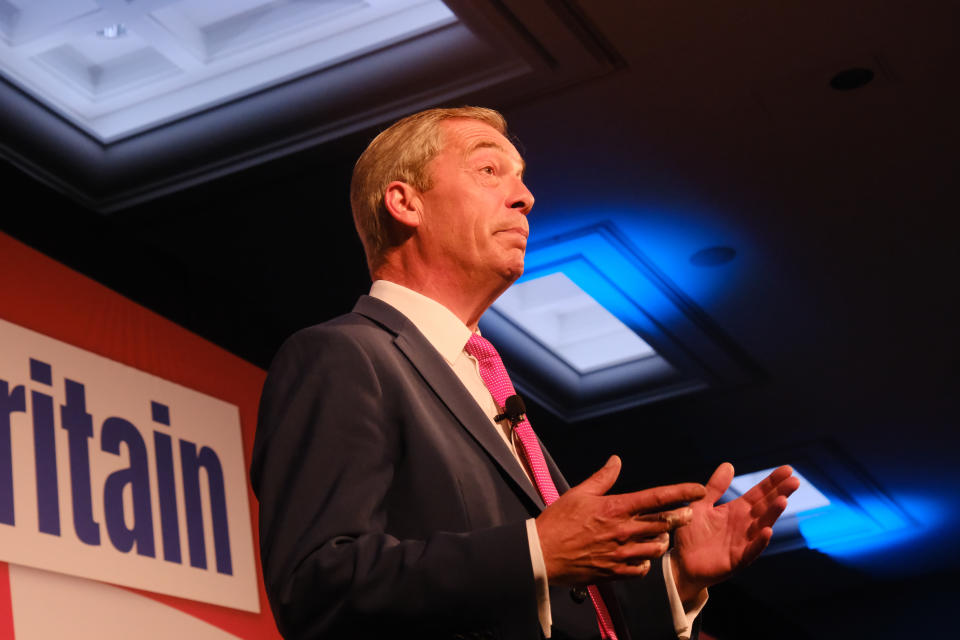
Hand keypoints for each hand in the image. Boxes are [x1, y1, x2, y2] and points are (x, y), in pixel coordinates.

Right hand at [536, 455, 705, 584]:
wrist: (541, 554)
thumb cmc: (557, 521)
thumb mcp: (578, 493)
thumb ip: (602, 478)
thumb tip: (616, 461)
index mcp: (615, 507)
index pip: (656, 497)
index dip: (680, 492)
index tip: (697, 489)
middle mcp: (622, 530)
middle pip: (663, 524)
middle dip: (680, 518)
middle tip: (688, 514)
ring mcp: (620, 553)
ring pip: (656, 548)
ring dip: (662, 541)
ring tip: (662, 536)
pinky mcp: (614, 572)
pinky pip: (641, 570)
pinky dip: (646, 563)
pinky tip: (642, 557)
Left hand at [672, 463, 799, 604]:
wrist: (681, 562)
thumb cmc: (691, 533)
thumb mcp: (701, 505)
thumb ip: (715, 487)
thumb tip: (729, 465)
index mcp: (736, 510)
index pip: (759, 493)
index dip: (772, 482)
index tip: (788, 469)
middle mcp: (744, 525)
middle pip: (765, 506)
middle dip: (780, 493)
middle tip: (795, 481)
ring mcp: (743, 542)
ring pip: (762, 526)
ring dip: (772, 514)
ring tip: (783, 500)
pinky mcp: (737, 560)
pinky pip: (751, 551)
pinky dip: (759, 542)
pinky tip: (767, 531)